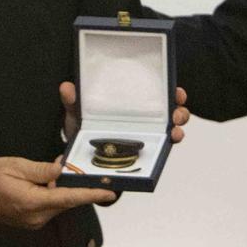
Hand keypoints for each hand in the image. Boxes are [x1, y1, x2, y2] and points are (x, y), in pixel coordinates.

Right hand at [0, 157, 114, 229]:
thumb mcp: (16, 166)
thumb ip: (42, 170)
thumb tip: (63, 169)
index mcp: (32, 202)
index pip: (68, 198)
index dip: (91, 195)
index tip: (109, 192)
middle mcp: (36, 217)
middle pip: (66, 202)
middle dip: (75, 186)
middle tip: (81, 170)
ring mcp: (34, 222)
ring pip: (59, 205)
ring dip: (62, 190)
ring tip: (52, 174)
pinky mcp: (32, 222)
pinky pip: (50, 208)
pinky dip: (53, 196)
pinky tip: (45, 184)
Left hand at [57, 83, 190, 143]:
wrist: (81, 159)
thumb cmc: (84, 130)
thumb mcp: (78, 113)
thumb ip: (73, 101)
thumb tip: (67, 87)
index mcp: (133, 103)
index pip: (157, 93)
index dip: (171, 91)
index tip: (175, 91)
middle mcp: (145, 118)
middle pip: (172, 110)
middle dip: (180, 110)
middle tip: (175, 113)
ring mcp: (148, 135)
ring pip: (173, 128)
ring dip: (178, 128)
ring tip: (174, 130)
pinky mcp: (147, 152)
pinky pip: (164, 148)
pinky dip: (170, 144)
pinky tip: (170, 141)